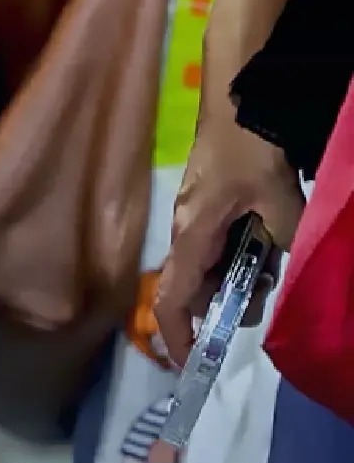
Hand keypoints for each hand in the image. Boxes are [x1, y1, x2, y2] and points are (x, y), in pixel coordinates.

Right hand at [154, 116, 305, 366]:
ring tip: (272, 266)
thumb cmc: (249, 149)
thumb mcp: (280, 201)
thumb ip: (286, 241)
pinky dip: (239, 254)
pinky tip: (267, 240)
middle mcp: (183, 231)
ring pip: (208, 265)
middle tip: (262, 303)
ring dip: (237, 277)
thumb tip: (290, 269)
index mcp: (191, 236)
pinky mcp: (204, 202)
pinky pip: (216, 243)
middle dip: (223, 305)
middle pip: (193, 286)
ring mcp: (192, 215)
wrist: (235, 98)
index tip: (193, 364)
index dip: (178, 336)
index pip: (172, 299)